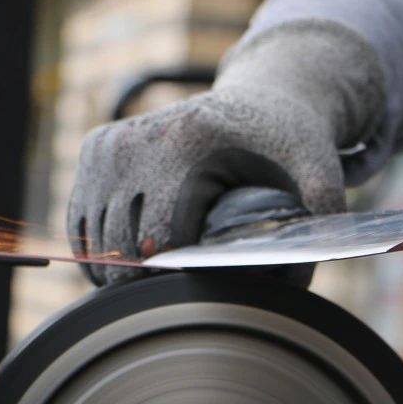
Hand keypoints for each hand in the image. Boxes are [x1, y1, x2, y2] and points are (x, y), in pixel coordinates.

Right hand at [68, 20, 384, 285]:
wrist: (256, 98)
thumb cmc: (287, 143)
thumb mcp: (319, 171)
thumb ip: (323, 218)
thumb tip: (308, 269)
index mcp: (185, 144)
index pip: (159, 239)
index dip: (174, 280)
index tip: (197, 297)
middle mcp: (137, 140)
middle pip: (122, 247)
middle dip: (146, 285)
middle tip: (176, 305)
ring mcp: (110, 144)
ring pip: (94, 240)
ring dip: (117, 274)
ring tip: (152, 291)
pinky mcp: (95, 147)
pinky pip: (79, 221)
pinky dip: (96, 252)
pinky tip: (126, 267)